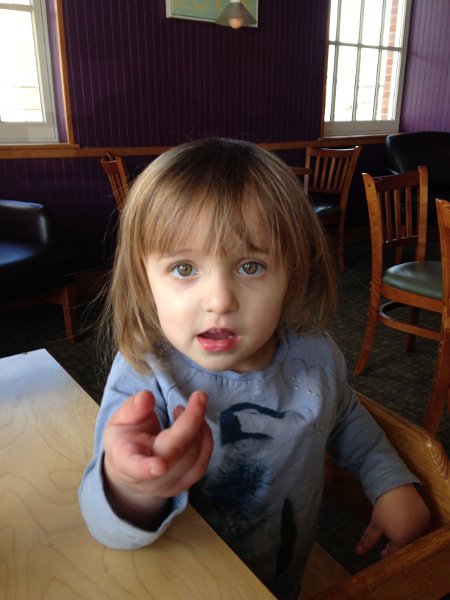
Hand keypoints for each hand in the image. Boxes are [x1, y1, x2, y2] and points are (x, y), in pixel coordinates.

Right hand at [103, 389, 212, 527]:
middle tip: (199, 396)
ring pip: (194, 458)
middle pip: (176, 452)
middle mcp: (149, 478)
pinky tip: (197, 422)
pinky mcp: (184, 484)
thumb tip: (147, 397)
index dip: (147, 468)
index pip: (135, 466)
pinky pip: (202, 463)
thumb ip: (132, 408)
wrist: (129, 471)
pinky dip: (205, 438)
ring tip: (183, 409)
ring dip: (199, 427)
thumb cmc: (124, 442)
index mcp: (126, 460)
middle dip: (192, 422)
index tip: (160, 467)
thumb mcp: (119, 421)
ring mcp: (168, 485)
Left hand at [356, 484, 430, 556]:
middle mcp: (414, 535)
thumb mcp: (375, 524)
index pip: (395, 553)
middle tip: (388, 541)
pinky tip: (404, 522)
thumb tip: (358, 551)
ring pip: (414, 537)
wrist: (396, 487)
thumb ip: (368, 540)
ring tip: (395, 529)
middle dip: (396, 545)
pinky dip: (413, 527)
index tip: (382, 553)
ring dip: (405, 536)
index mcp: (401, 539)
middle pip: (405, 546)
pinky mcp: (426, 517)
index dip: (388, 553)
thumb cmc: (384, 506)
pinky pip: (420, 527)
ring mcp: (422, 526)